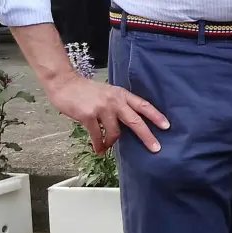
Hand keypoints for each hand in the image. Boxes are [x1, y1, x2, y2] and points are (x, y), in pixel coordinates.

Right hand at [47, 75, 168, 154]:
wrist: (64, 83)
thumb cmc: (86, 90)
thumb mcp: (108, 92)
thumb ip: (119, 104)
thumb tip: (128, 123)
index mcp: (121, 94)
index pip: (143, 105)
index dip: (156, 115)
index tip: (167, 126)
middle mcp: (114, 101)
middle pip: (135, 120)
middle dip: (147, 136)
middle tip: (156, 148)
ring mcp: (102, 108)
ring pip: (115, 132)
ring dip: (111, 143)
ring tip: (106, 147)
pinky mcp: (88, 116)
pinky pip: (97, 136)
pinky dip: (99, 145)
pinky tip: (98, 149)